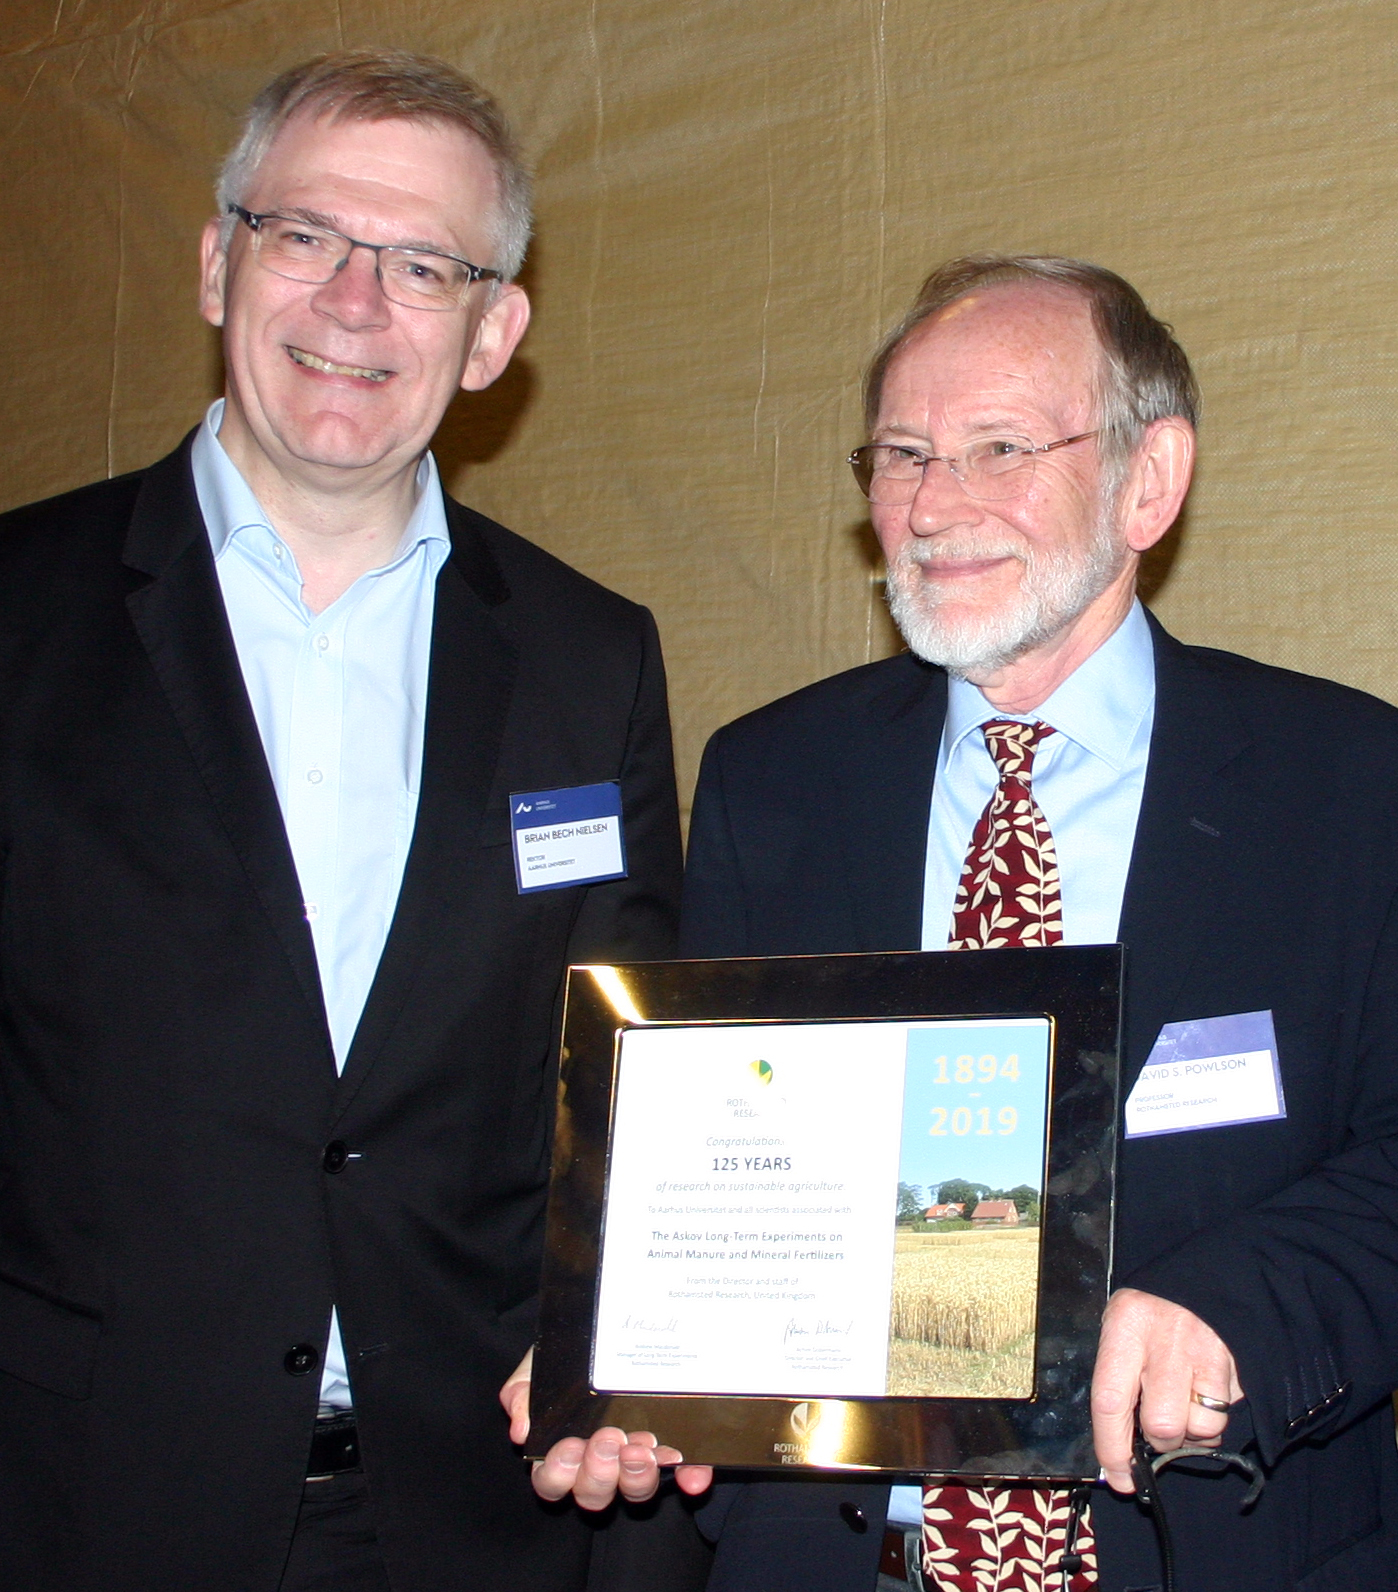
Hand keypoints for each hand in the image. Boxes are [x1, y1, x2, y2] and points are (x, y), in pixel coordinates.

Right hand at [499, 1348, 713, 1507]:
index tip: (568, 1446)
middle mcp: (599, 1461)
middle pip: (593, 1494)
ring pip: (635, 1491)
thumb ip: (523, 1391)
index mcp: (562, 1449)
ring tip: (643, 1448)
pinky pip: (684, 1474)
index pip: (552, 1481)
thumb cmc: (568, 1353)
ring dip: (638, 1478)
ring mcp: (637, 1459)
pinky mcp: (674, 1450)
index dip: (558, 1474)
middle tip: (609, 1439)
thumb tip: (521, 1430)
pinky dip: (691, 1477)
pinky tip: (695, 1475)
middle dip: (600, 1474)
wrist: (609, 1317)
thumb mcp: (539, 1363)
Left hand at [1091, 1287, 1243, 1492]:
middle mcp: (1167, 1339)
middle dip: (1160, 1440)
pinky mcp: (1239, 1363)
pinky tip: (1207, 1390)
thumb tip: (1119, 1449)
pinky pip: (1228, 1413)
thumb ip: (1118, 1376)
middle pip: (1162, 1424)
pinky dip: (1216, 1416)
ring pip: (1201, 1426)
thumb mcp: (1123, 1322)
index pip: (1110, 1401)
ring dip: (1193, 1430)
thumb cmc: (1154, 1306)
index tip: (1120, 1478)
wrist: (1206, 1272)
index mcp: (1127, 1325)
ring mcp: (1208, 1351)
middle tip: (1158, 1425)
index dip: (1112, 1449)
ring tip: (1185, 1401)